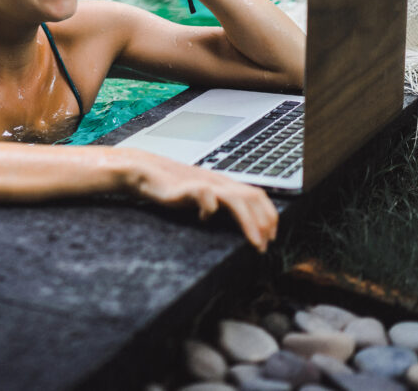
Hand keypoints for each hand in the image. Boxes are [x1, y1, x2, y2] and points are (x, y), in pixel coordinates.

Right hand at [133, 152, 278, 251]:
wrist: (146, 172)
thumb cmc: (174, 188)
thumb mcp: (203, 195)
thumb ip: (220, 204)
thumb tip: (241, 223)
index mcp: (225, 183)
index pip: (257, 194)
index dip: (269, 214)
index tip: (271, 235)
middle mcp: (218, 181)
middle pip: (253, 195)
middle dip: (265, 221)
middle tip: (266, 244)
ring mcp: (204, 182)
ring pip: (236, 199)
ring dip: (249, 222)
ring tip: (254, 241)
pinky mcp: (187, 186)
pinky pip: (205, 195)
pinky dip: (210, 210)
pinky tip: (203, 220)